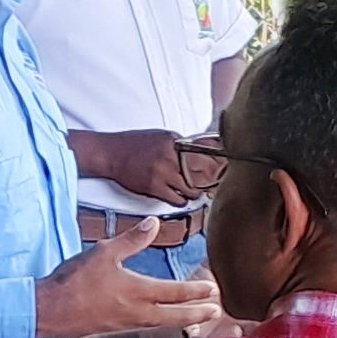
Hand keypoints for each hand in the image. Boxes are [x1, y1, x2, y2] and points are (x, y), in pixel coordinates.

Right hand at [32, 217, 223, 337]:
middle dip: (197, 313)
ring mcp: (125, 326)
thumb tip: (153, 223)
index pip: (175, 292)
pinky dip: (160, 328)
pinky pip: (145, 331)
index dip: (196, 291)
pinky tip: (160, 325)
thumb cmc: (73, 282)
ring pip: (161, 325)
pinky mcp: (113, 332)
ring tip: (196, 322)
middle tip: (216, 311)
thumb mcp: (104, 253)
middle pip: (175, 316)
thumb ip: (132, 240)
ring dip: (181, 322)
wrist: (47, 311)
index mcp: (137, 292)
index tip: (213, 290)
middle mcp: (136, 313)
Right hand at [76, 129, 208, 205]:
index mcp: (174, 141)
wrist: (111, 153)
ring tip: (196, 192)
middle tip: (214, 184)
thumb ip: (181, 144)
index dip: (218, 162)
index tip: (225, 168)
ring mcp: (162, 172)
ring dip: (195, 193)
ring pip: (191, 188)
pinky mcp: (154, 187)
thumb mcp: (161, 136)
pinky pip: (176, 199)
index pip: (205, 152)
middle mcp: (170, 156)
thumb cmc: (135, 144)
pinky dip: (182, 200)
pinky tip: (181, 198)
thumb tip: (204, 149)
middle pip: (201, 172)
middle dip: (210, 180)